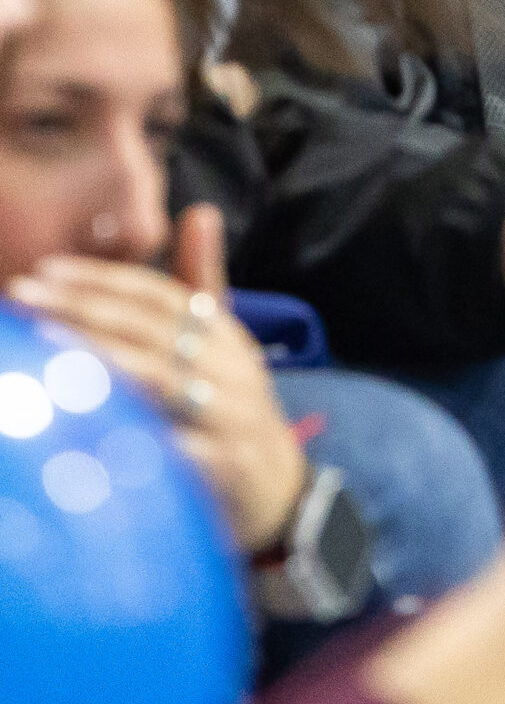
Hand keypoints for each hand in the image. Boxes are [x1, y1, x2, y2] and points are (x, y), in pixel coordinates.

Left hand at [8, 206, 305, 552]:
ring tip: (48, 346)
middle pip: (153, 331)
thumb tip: (200, 212)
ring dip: (106, 362)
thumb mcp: (222, 346)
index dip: (104, 279)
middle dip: (86, 309)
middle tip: (25, 295)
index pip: (159, 296)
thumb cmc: (232, 410)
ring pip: (166, 382)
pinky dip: (146, 440)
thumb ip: (202, 284)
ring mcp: (232, 417)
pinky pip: (184, 452)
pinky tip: (98, 433)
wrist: (280, 492)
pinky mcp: (231, 467)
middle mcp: (230, 368)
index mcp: (223, 335)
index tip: (44, 269)